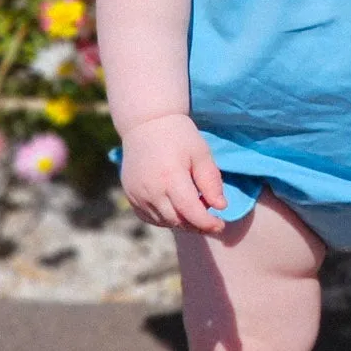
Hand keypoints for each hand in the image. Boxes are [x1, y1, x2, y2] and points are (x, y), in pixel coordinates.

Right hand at [118, 112, 227, 234]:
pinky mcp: (130, 196)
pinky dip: (165, 218)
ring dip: (182, 222)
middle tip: (211, 218)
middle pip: (177, 220)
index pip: (190, 212)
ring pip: (163, 221)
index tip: (221, 225)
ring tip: (195, 210)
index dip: (207, 223)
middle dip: (197, 224)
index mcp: (170, 177)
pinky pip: (149, 217)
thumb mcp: (201, 153)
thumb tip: (220, 207)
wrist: (146, 124)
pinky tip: (176, 208)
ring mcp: (137, 195)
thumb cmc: (179, 136)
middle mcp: (150, 190)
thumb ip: (211, 181)